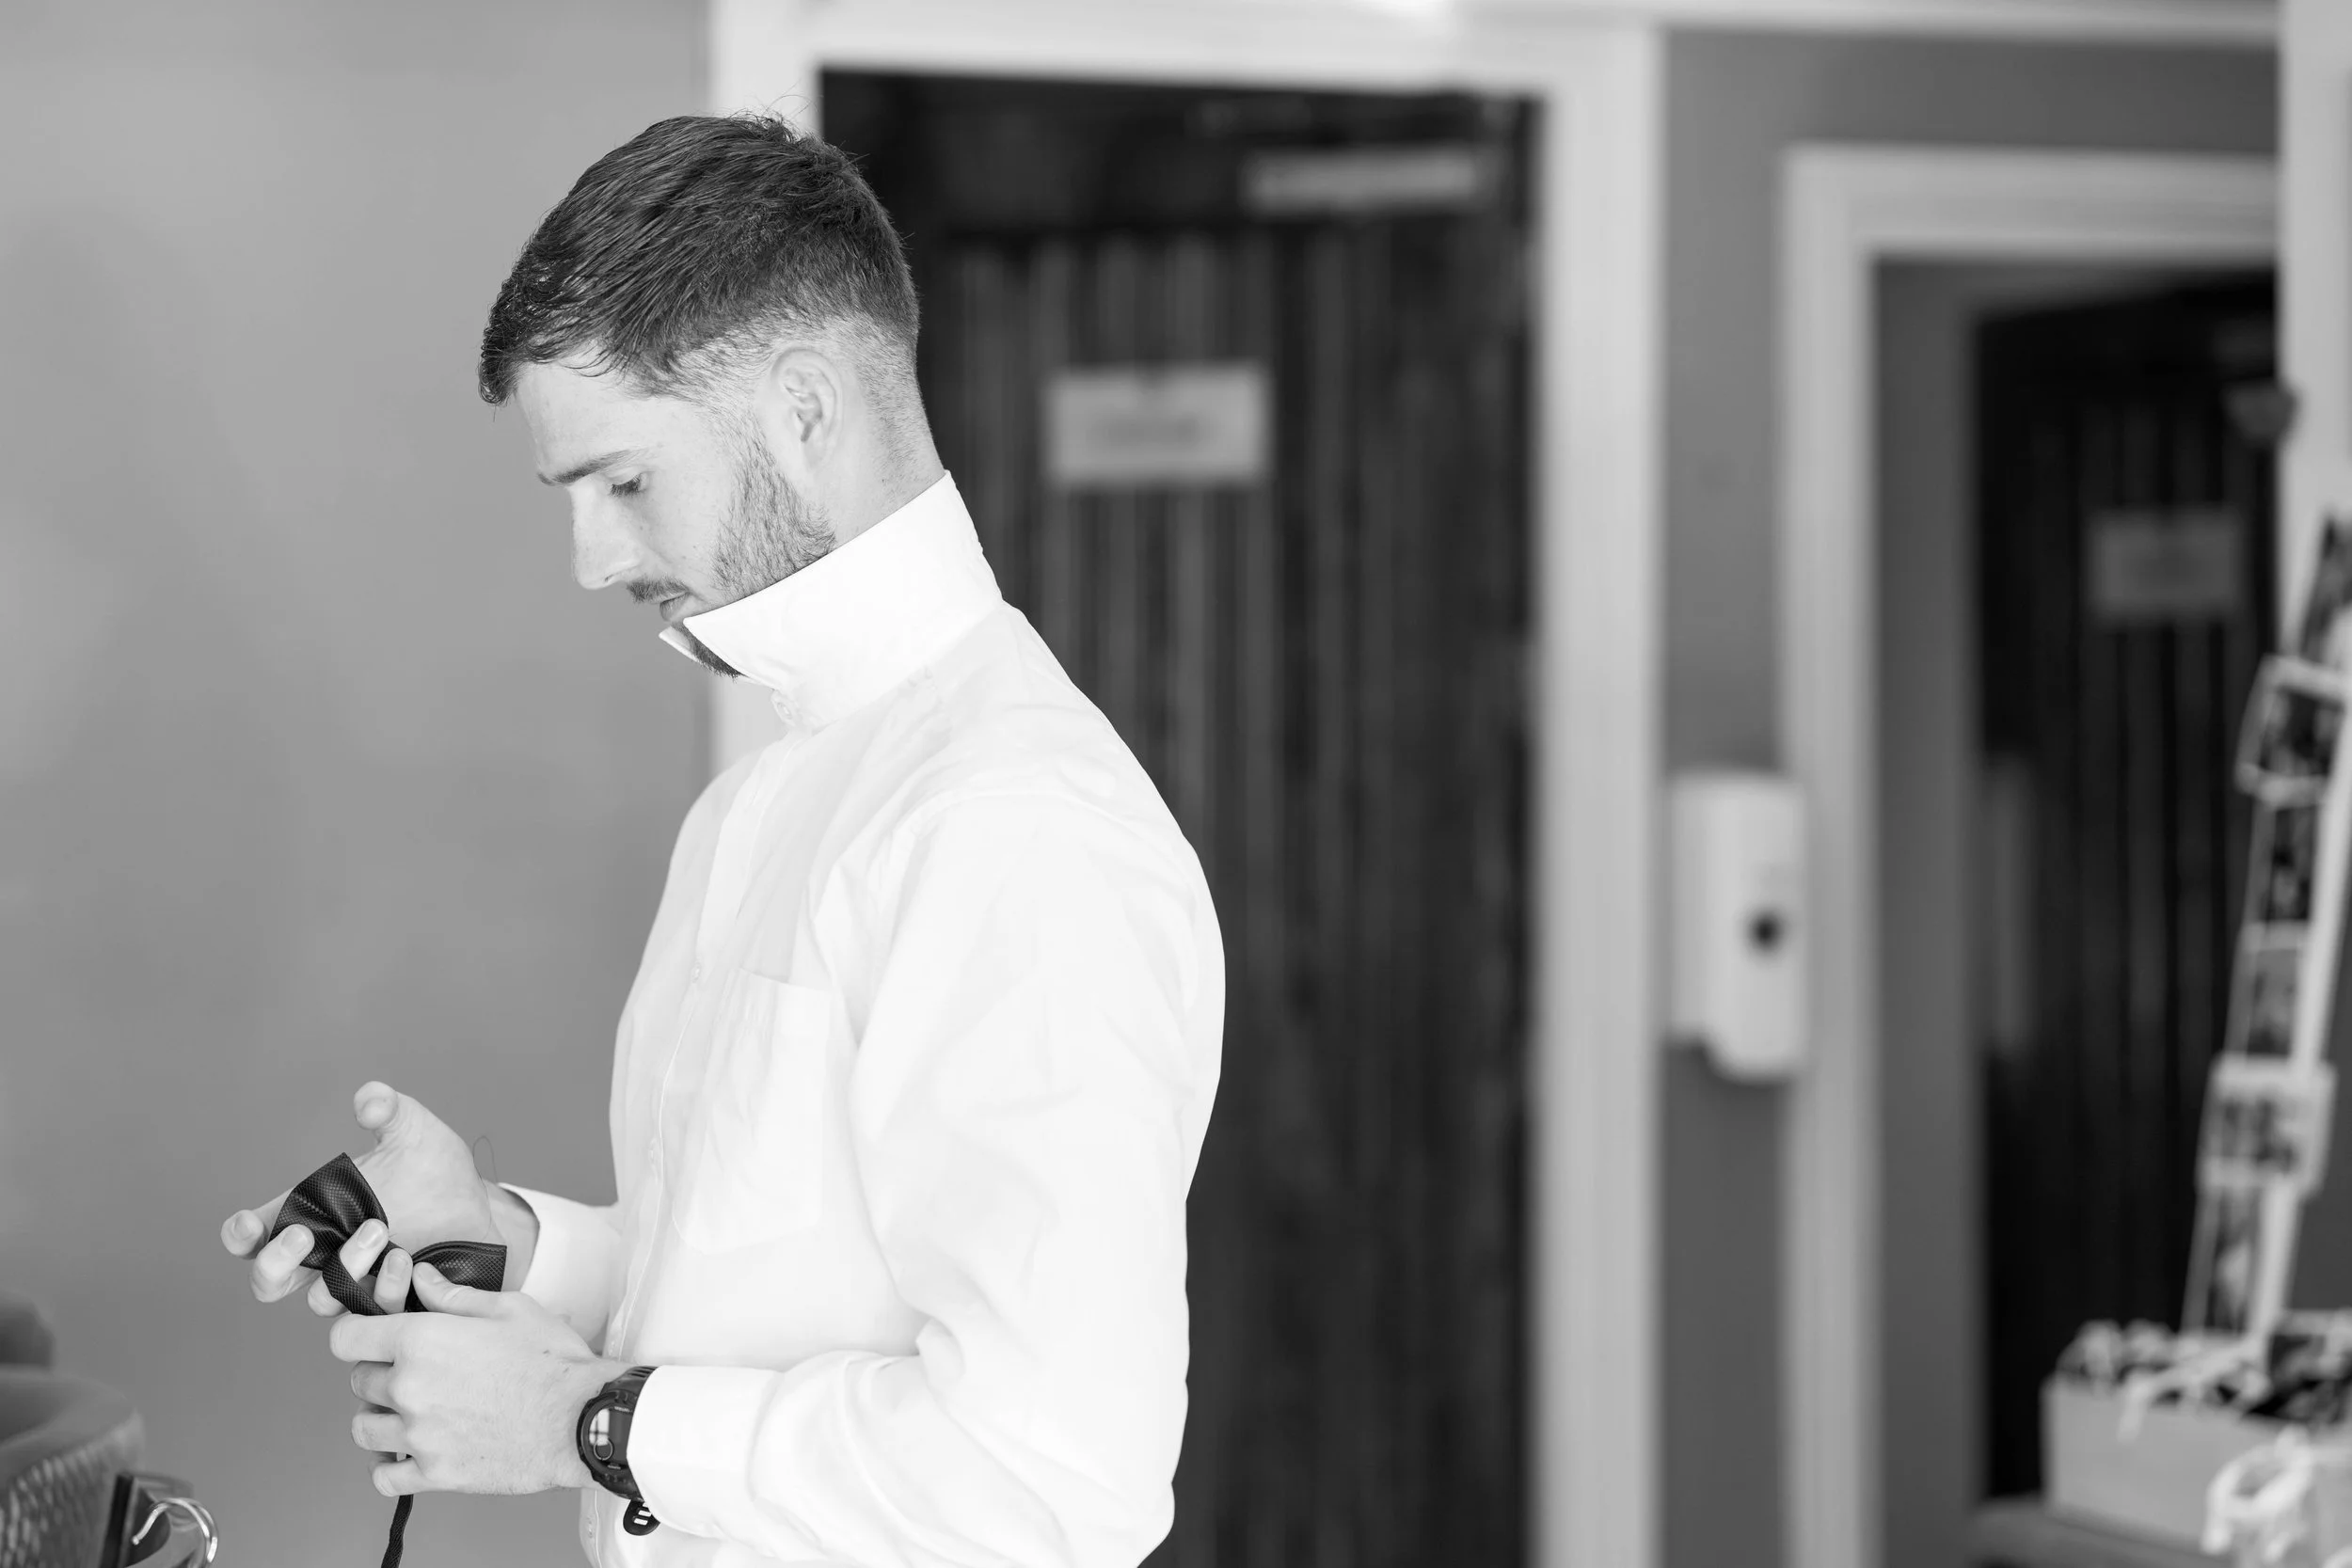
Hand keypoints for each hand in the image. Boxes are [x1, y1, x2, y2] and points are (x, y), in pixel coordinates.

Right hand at [219, 1082, 502, 1308]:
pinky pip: (373, 1312)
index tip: (246, 1224)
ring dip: (343, 1269)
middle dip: (273, 1264)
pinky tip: (411, 1260)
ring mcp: (357, 1282)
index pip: (255, 1234)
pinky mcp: (391, 1302)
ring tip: (381, 1229)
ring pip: (321, 1300)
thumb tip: (369, 1099)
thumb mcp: (413, 1132)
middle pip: (268, 1282)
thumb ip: (390, 1109)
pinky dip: (385, 1287)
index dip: (240, 1235)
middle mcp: (326, 1254)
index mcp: (315, 1213)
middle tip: (302, 1235)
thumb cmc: (435, 1169)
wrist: (481, 1205)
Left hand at [334, 1261, 620, 1496]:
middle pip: (357, 1382)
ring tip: (412, 1413)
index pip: (345, 1337)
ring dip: (382, 1418)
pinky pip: (384, 1477)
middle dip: (379, 1373)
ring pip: (364, 1429)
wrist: (581, 1417)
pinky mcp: (435, 1474)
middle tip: (415, 1372)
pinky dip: (390, 1467)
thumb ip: (454, 1295)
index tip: (369, 1337)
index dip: (356, 1333)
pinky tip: (411, 1452)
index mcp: (422, 1340)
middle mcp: (409, 1388)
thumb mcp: (509, 1309)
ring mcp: (419, 1435)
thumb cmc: (551, 1360)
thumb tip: (420, 1277)